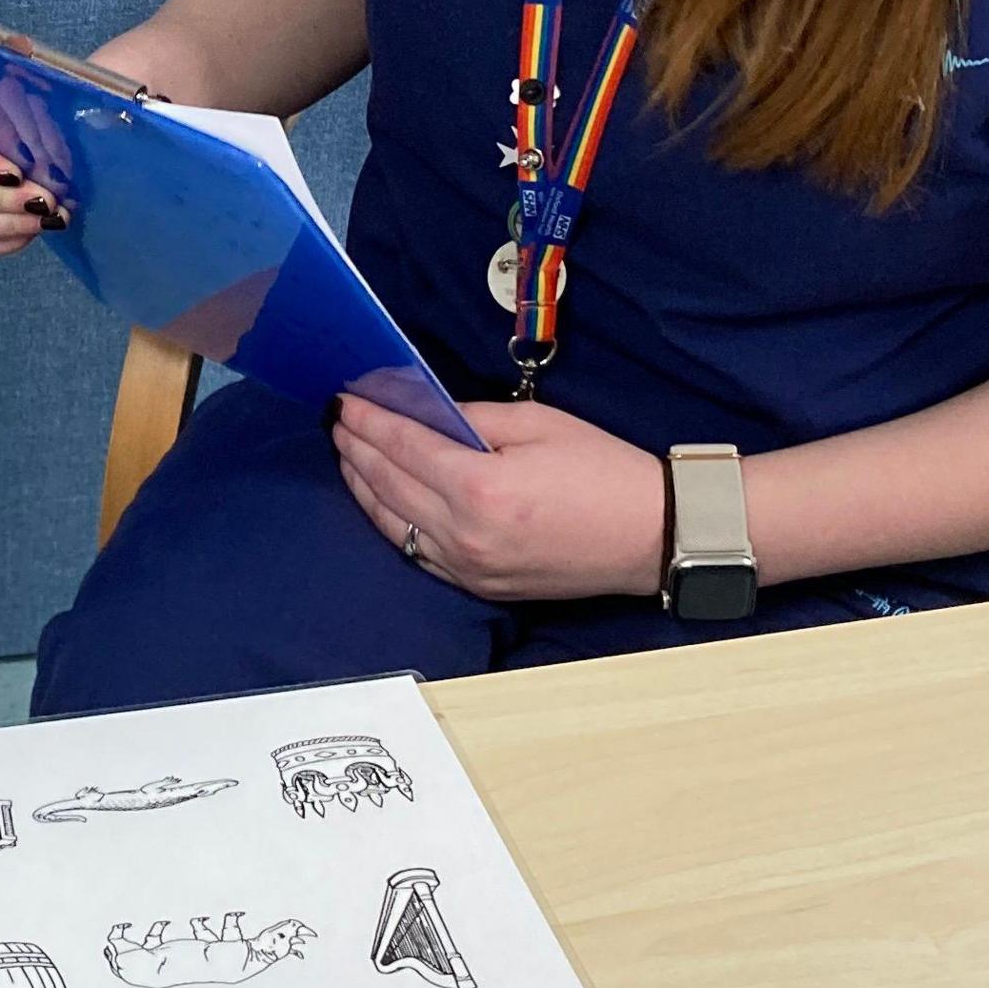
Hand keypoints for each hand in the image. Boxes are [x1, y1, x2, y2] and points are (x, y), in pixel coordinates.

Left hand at [330, 393, 668, 602]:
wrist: (651, 538)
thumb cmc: (603, 472)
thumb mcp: (538, 424)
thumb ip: (471, 419)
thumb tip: (425, 412)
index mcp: (479, 489)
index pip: (402, 447)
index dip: (368, 421)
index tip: (343, 400)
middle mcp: (464, 535)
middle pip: (387, 485)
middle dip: (356, 449)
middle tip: (337, 421)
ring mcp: (469, 568)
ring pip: (393, 524)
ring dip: (364, 487)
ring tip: (348, 455)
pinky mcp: (479, 587)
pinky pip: (418, 553)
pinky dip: (392, 522)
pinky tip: (382, 500)